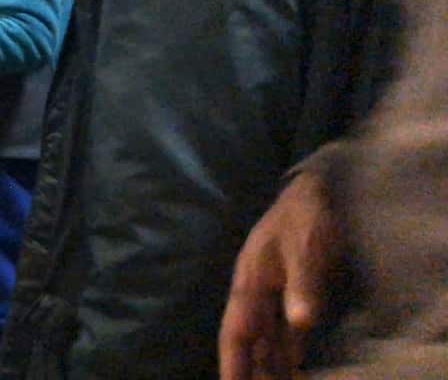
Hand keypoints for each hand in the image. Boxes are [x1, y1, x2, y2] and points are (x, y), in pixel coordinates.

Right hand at [219, 171, 340, 379]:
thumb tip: (301, 322)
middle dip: (249, 370)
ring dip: (269, 366)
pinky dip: (288, 353)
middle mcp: (257, 293)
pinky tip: (295, 369)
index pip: (236, 332)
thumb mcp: (304, 246)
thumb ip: (302, 283)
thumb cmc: (307, 216)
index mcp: (250, 282)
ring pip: (267, 340)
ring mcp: (275, 294)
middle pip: (249, 342)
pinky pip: (287, 332)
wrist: (318, 189)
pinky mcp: (295, 293)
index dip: (232, 362)